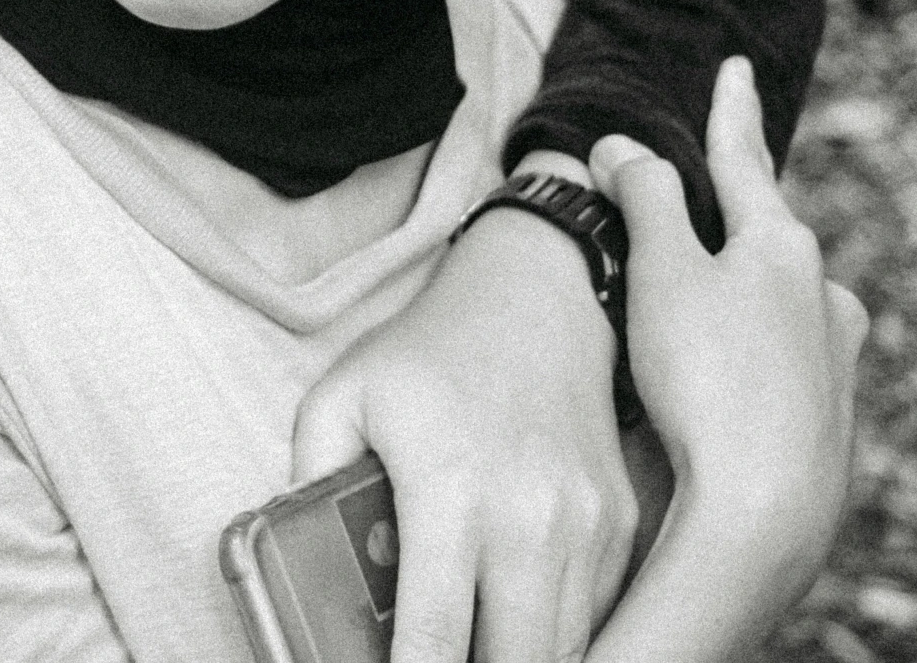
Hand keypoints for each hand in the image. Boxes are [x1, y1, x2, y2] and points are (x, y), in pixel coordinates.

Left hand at [291, 170, 635, 662]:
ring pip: (565, 651)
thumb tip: (298, 564)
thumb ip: (307, 480)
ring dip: (516, 660)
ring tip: (468, 648)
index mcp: (451, 492)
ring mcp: (586, 525)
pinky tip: (511, 623)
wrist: (536, 291)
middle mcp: (530, 518)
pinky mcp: (619, 526)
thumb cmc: (431, 349)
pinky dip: (557, 636)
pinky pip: (595, 615)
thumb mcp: (342, 397)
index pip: (435, 639)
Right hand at [589, 57, 866, 619]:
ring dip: (732, 300)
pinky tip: (712, 387)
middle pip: (763, 238)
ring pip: (774, 306)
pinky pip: (776, 365)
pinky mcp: (828, 421)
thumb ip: (645, 197)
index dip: (730, 112)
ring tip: (684, 319)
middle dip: (726, 223)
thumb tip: (622, 145)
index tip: (733, 68)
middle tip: (692, 212)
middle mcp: (823, 296)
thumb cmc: (707, 381)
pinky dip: (741, 359)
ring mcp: (835, 361)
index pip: (745, 160)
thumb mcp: (661, 272)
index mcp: (783, 246)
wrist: (764, 511)